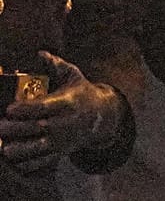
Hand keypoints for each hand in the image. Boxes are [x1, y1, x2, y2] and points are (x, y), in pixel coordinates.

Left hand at [0, 53, 127, 173]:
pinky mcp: (59, 152)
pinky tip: (12, 158)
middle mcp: (65, 123)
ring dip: (18, 150)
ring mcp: (62, 140)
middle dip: (15, 129)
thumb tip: (39, 53)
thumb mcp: (73, 76)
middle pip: (37, 128)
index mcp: (67, 103)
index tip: (9, 109)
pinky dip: (25, 163)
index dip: (26, 109)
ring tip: (3, 147)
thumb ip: (55, 65)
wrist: (103, 117)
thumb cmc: (82, 93)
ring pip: (37, 149)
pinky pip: (41, 162)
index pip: (44, 107)